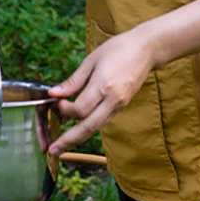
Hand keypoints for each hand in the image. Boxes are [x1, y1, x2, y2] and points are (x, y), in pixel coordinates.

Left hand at [47, 29, 154, 155]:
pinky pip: (102, 121)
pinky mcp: (121, 106)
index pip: (80, 109)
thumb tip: (53, 94)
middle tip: (53, 151)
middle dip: (69, 140)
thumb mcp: (91, 61)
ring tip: (61, 146)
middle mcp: (113, 100)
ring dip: (78, 138)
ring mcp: (119, 105)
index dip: (65, 109)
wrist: (146, 50)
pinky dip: (88, 127)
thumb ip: (73, 81)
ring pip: (96, 128)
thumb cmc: (118, 49)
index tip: (57, 101)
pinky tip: (76, 128)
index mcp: (104, 85)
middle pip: (89, 127)